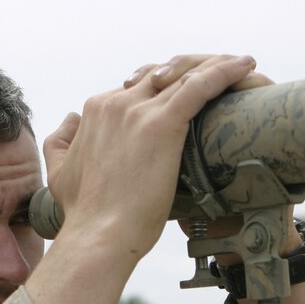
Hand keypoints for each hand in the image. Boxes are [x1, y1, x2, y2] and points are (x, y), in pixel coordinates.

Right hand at [42, 54, 259, 263]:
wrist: (97, 236)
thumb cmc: (84, 214)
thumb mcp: (58, 172)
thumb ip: (60, 142)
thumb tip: (69, 121)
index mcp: (95, 111)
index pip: (137, 87)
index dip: (163, 90)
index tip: (185, 98)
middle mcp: (115, 103)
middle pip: (162, 75)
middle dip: (190, 75)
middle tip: (219, 80)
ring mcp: (138, 111)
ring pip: (185, 74)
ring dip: (216, 66)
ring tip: (241, 66)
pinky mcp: (162, 124)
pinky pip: (201, 86)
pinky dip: (226, 72)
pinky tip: (246, 66)